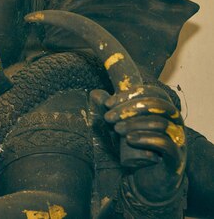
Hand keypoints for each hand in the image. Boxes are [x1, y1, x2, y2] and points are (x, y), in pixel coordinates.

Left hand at [91, 85, 186, 201]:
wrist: (146, 180)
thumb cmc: (135, 149)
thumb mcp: (119, 128)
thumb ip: (109, 111)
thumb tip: (96, 93)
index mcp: (164, 112)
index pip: (153, 92)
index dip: (130, 94)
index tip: (108, 103)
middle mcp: (175, 123)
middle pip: (158, 105)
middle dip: (130, 108)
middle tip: (108, 118)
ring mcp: (178, 141)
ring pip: (161, 123)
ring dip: (134, 123)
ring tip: (116, 129)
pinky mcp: (175, 159)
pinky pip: (166, 144)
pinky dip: (146, 139)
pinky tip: (130, 139)